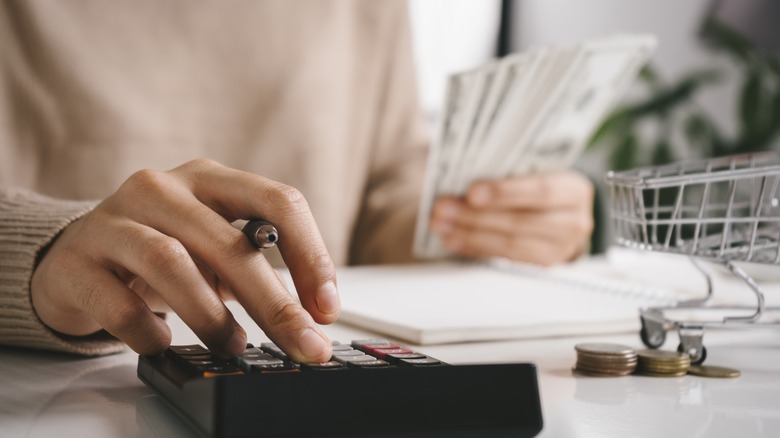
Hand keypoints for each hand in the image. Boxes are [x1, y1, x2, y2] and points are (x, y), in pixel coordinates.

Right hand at [31, 159, 339, 361]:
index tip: (326, 308)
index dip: (311, 257)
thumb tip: (310, 318)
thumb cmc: (159, 251)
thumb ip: (256, 269)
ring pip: (172, 264)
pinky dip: (149, 331)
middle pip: (230, 243)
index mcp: (210, 180)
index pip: (278, 202)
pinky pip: (119, 303)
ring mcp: (114, 221)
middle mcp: (163, 189)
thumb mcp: (213, 247)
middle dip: (275, 303)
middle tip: (302, 344)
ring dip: (212, 316)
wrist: (75, 257)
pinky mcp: (77, 262)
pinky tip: (163, 342)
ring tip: (233, 345)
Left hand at [430, 170, 593, 264]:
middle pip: (521, 222)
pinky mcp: (540, 267)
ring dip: (469, 234)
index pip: (540, 191)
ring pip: (510, 244)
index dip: (505, 192)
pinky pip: (504, 260)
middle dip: (476, 216)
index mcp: (574, 190)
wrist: (558, 214)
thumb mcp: (533, 171)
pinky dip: (474, 249)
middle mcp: (574, 222)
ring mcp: (559, 249)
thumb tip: (462, 170)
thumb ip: (509, 169)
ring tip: (441, 224)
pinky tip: (453, 240)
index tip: (472, 192)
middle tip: (443, 208)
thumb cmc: (536, 184)